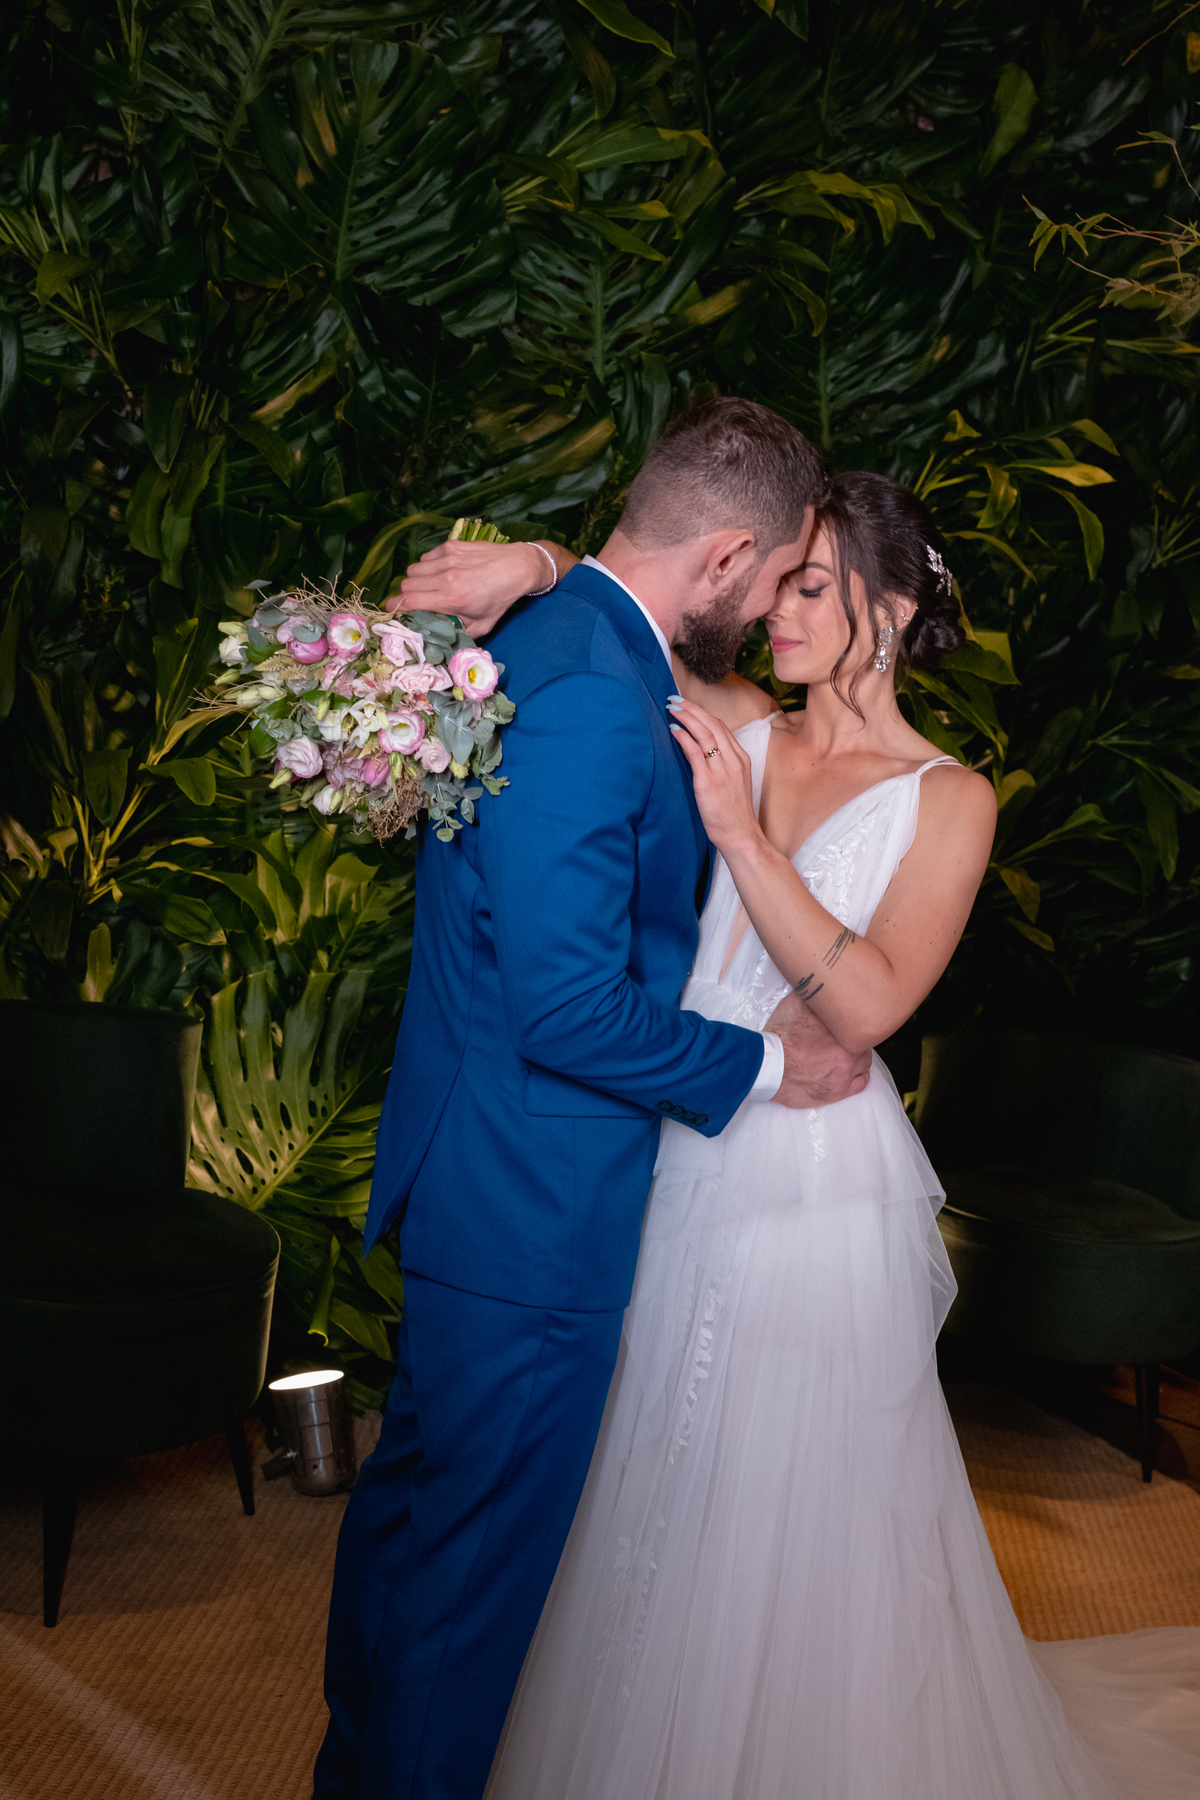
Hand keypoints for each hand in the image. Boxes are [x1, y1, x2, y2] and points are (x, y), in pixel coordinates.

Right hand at [386, 540, 549, 633]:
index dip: (396, 608)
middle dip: (407, 595)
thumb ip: (459, 633)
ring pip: (413, 570)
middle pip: (406, 585)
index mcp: (452, 598)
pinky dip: (427, 566)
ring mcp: (447, 558)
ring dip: (416, 580)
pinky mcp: (450, 546)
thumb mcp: (483, 625)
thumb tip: (440, 640)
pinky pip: (425, 557)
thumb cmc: (500, 598)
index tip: (395, 611)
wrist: (517, 567)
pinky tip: (440, 572)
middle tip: (416, 601)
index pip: (409, 602)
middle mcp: (445, 577)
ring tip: (429, 586)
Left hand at [667, 697, 759, 854]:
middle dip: (692, 708)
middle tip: (674, 699)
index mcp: (740, 758)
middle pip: (712, 724)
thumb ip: (719, 764)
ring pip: (704, 733)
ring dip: (686, 717)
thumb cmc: (733, 812)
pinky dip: (683, 737)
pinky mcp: (708, 781)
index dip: (702, 713)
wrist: (740, 834)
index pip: (721, 727)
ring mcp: (722, 770)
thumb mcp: (732, 782)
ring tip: (671, 709)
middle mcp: (733, 760)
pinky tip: (673, 730)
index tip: (687, 705)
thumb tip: (697, 750)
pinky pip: (695, 752)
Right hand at [765, 990, 871, 1107]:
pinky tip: (853, 1071)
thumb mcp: (794, 1005)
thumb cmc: (780, 1038)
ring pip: (865, 1063)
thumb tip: (817, 982)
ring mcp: (845, 1074)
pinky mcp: (838, 1092)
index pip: (860, 1023)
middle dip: (856, 1039)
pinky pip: (861, 1083)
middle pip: (864, 1043)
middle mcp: (849, 1053)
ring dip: (859, 1057)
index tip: (848, 1020)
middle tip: (846, 1036)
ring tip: (848, 1053)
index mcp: (842, 1032)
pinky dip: (860, 1076)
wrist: (769, 1068)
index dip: (854, 1021)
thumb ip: (811, 995)